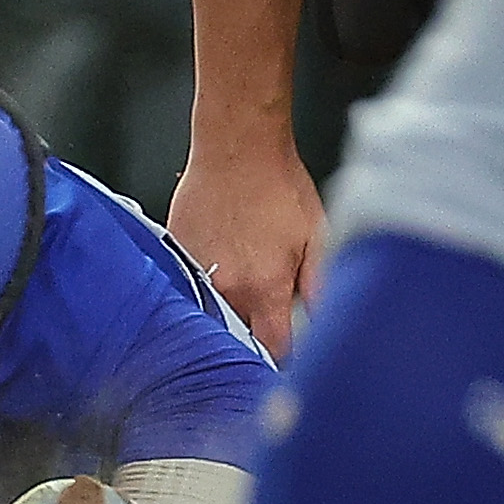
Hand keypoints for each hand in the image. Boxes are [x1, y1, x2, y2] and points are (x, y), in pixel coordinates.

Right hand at [165, 138, 327, 357]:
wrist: (236, 146)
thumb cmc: (279, 185)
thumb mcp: (318, 235)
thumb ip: (320, 287)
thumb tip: (327, 325)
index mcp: (264, 289)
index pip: (273, 349)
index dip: (285, 357)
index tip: (292, 355)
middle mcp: (225, 288)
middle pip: (239, 337)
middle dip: (256, 335)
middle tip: (271, 318)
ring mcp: (195, 273)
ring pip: (212, 314)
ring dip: (230, 311)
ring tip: (246, 280)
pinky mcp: (176, 255)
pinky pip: (191, 285)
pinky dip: (208, 284)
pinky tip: (224, 260)